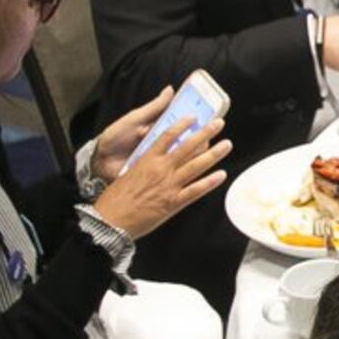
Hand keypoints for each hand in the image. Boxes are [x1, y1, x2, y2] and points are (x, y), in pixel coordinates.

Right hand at [85, 88, 230, 238]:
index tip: (194, 117)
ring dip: (214, 154)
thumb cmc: (115, 199)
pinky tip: (221, 175)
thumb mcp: (128, 173)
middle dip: (205, 133)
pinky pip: (195, 190)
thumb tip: (155, 156)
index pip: (168, 135)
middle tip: (219, 123)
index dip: (183, 124)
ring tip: (227, 144)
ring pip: (196, 165)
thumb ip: (145, 164)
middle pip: (187, 146)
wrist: (111, 220)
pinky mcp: (173, 202)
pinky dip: (209, 183)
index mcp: (148, 159)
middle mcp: (161, 169)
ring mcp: (169, 185)